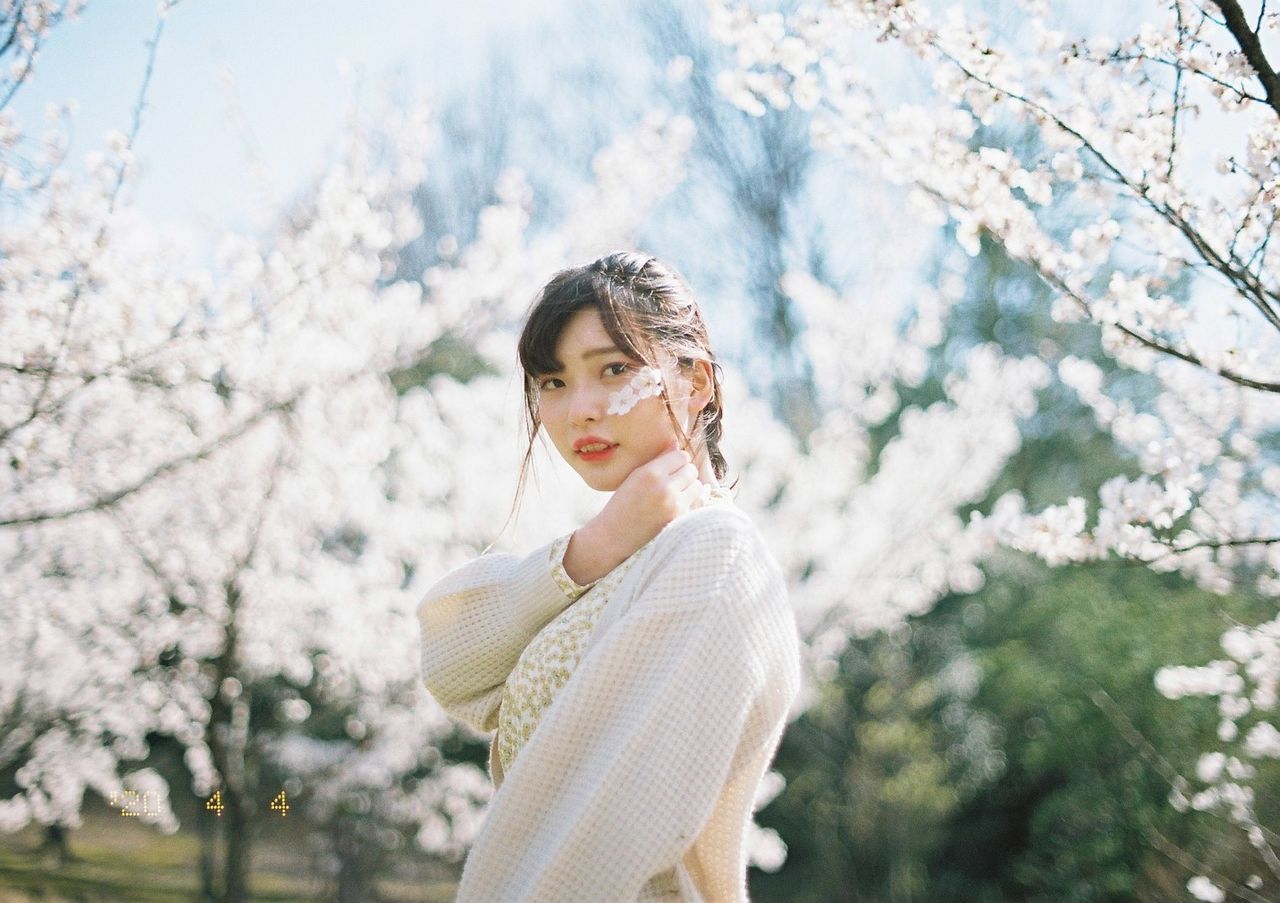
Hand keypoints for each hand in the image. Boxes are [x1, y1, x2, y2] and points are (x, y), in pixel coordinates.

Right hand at [562, 438, 704, 584]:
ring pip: (698, 486)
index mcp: (650, 473)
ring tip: (675, 495)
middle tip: (672, 483)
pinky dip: (693, 502)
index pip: (681, 456)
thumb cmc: (623, 504)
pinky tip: (683, 504)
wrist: (613, 536)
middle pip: (691, 470)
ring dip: (690, 489)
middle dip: (684, 474)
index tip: (670, 468)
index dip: (677, 461)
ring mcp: (674, 506)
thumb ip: (658, 460)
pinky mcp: (680, 521)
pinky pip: (699, 504)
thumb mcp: (635, 476)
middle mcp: (664, 488)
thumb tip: (677, 443)